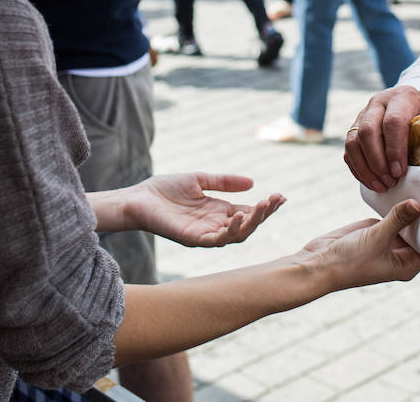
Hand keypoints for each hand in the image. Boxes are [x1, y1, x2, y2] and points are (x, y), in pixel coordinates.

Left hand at [107, 173, 285, 247]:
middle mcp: (215, 225)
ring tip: (262, 206)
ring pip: (236, 235)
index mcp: (218, 212)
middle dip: (264, 214)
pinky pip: (216, 240)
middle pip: (248, 225)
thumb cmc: (164, 189)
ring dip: (252, 222)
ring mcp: (204, 234)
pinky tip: (239, 215)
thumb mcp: (200, 180)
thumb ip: (224, 182)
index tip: (281, 196)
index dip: (265, 206)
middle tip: (276, 200)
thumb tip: (252, 183)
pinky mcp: (192, 239)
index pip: (249, 212)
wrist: (138, 198)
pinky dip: (230, 230)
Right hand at [297, 200, 419, 291]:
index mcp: (407, 265)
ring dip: (413, 207)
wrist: (318, 263)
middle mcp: (401, 254)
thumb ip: (398, 220)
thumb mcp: (377, 238)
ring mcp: (388, 241)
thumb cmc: (349, 261)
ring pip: (408, 222)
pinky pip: (393, 215)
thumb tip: (419, 204)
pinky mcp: (376, 230)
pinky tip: (405, 187)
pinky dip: (398, 204)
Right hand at [344, 86, 419, 192]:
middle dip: (377, 161)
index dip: (395, 149)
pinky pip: (349, 151)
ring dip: (365, 168)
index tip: (400, 172)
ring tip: (382, 186)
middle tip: (391, 182)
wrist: (418, 105)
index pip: (393, 121)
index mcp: (403, 97)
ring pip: (353, 142)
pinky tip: (372, 183)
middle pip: (368, 131)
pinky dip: (358, 170)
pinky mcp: (355, 129)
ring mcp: (364, 114)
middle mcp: (379, 102)